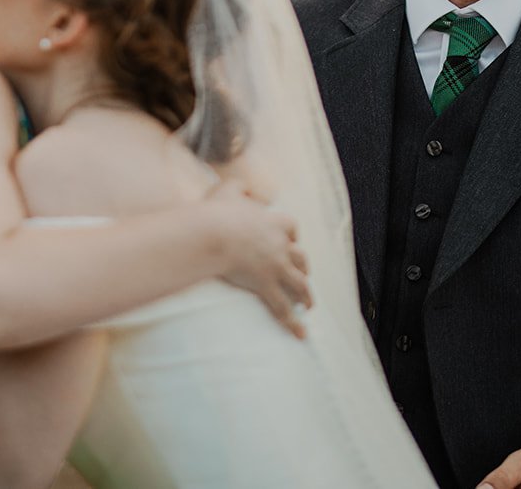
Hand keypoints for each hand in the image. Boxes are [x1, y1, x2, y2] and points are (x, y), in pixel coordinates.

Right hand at [204, 179, 311, 337]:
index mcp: (273, 222)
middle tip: (303, 277)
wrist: (211, 234)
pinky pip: (284, 307)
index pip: (292, 228)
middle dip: (304, 268)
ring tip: (309, 306)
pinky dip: (293, 322)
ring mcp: (275, 266)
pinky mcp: (266, 285)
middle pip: (301, 258)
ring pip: (300, 283)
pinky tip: (300, 334)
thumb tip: (252, 192)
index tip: (291, 242)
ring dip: (306, 295)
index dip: (292, 237)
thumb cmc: (215, 212)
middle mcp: (280, 244)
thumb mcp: (228, 189)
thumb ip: (242, 187)